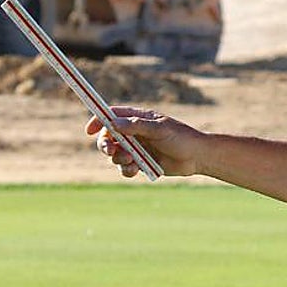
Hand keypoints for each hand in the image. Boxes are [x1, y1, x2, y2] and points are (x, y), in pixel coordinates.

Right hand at [85, 106, 201, 177]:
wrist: (197, 157)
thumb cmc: (181, 137)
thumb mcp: (159, 129)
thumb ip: (136, 126)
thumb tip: (113, 123)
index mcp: (137, 118)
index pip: (111, 115)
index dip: (98, 121)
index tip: (89, 130)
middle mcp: (134, 132)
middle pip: (108, 137)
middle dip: (105, 145)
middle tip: (111, 151)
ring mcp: (137, 148)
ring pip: (115, 154)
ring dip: (118, 158)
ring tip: (132, 161)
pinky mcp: (140, 163)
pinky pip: (124, 168)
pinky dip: (126, 170)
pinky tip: (135, 170)